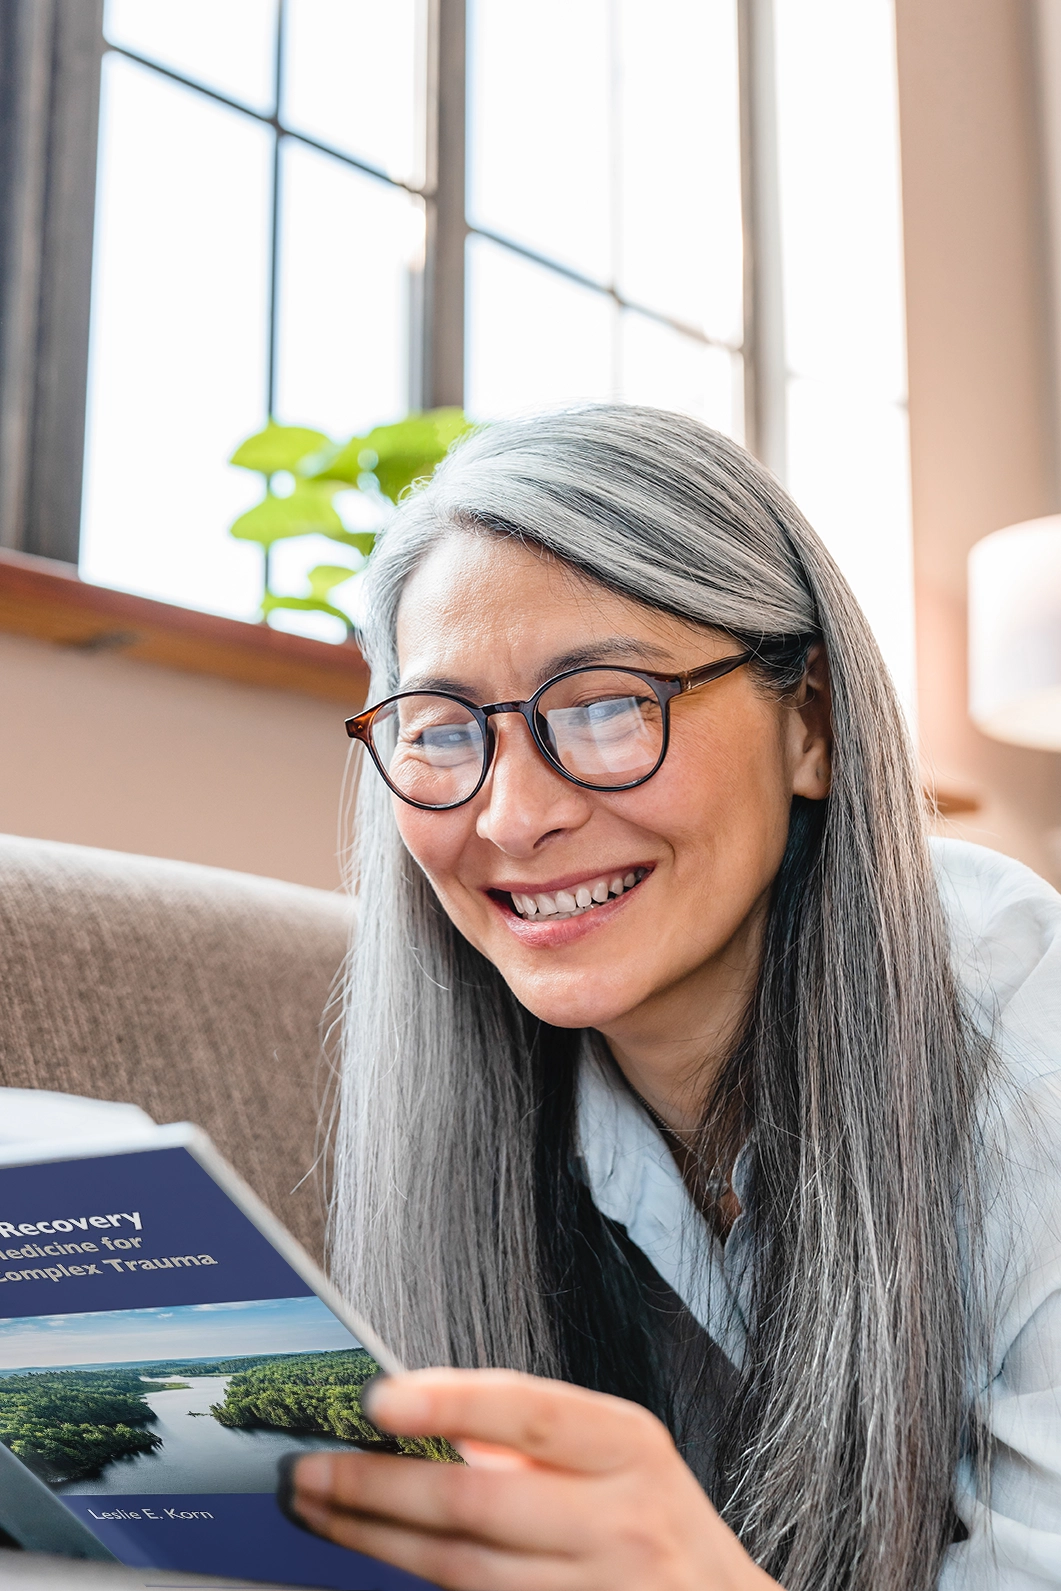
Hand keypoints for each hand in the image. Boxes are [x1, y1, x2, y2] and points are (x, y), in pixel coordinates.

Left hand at [283, 1367, 777, 1590]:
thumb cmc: (653, 1521)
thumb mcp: (618, 1454)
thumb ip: (531, 1435)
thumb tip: (414, 1411)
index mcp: (628, 1446)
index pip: (529, 1412)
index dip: (450, 1401)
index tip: (378, 1395)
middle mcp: (618, 1520)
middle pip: (475, 1502)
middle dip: (376, 1485)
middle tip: (308, 1468)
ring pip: (460, 1570)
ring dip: (374, 1538)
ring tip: (320, 1508)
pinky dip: (416, 1583)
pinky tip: (375, 1555)